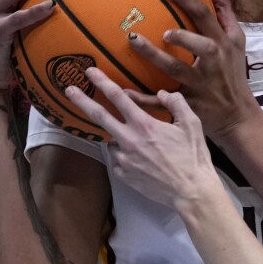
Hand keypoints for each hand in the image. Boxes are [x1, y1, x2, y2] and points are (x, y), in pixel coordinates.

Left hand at [65, 67, 218, 209]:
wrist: (191, 191)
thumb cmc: (194, 157)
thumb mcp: (192, 124)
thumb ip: (176, 103)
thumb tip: (162, 93)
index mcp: (145, 124)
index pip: (118, 97)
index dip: (102, 82)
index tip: (89, 71)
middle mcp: (129, 139)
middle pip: (99, 116)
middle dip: (82, 100)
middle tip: (68, 90)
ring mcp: (123, 159)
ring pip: (111, 140)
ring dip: (118, 137)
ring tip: (139, 144)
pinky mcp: (123, 175)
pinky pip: (118, 159)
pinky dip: (125, 155)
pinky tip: (141, 160)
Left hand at [125, 0, 257, 138]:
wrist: (238, 116)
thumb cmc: (233, 74)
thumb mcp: (237, 42)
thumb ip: (224, 12)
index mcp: (222, 44)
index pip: (205, 16)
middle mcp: (212, 63)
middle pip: (200, 46)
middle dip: (183, 36)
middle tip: (161, 26)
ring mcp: (199, 84)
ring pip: (177, 70)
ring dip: (155, 56)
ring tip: (133, 42)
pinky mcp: (188, 104)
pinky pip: (163, 101)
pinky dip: (144, 98)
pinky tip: (124, 90)